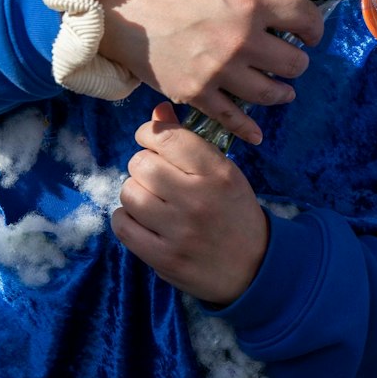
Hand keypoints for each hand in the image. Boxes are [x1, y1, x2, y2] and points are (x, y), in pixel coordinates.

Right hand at [97, 0, 319, 144]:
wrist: (122, 12)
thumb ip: (252, 5)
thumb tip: (281, 23)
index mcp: (249, 4)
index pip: (304, 16)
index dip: (314, 28)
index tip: (311, 35)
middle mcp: (240, 39)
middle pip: (293, 62)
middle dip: (296, 63)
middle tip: (289, 62)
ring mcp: (219, 70)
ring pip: (270, 92)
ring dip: (281, 93)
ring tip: (282, 91)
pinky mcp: (196, 94)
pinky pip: (233, 118)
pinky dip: (248, 129)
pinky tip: (258, 133)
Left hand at [113, 103, 270, 304]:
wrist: (253, 266)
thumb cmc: (236, 212)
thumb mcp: (224, 172)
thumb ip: (189, 142)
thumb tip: (157, 111)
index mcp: (218, 172)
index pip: (166, 138)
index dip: (149, 135)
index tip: (152, 143)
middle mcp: (197, 198)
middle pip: (140, 164)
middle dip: (143, 166)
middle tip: (156, 177)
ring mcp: (178, 230)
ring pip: (128, 193)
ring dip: (135, 193)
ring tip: (151, 200)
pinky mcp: (162, 257)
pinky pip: (123, 225)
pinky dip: (126, 219)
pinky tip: (142, 220)